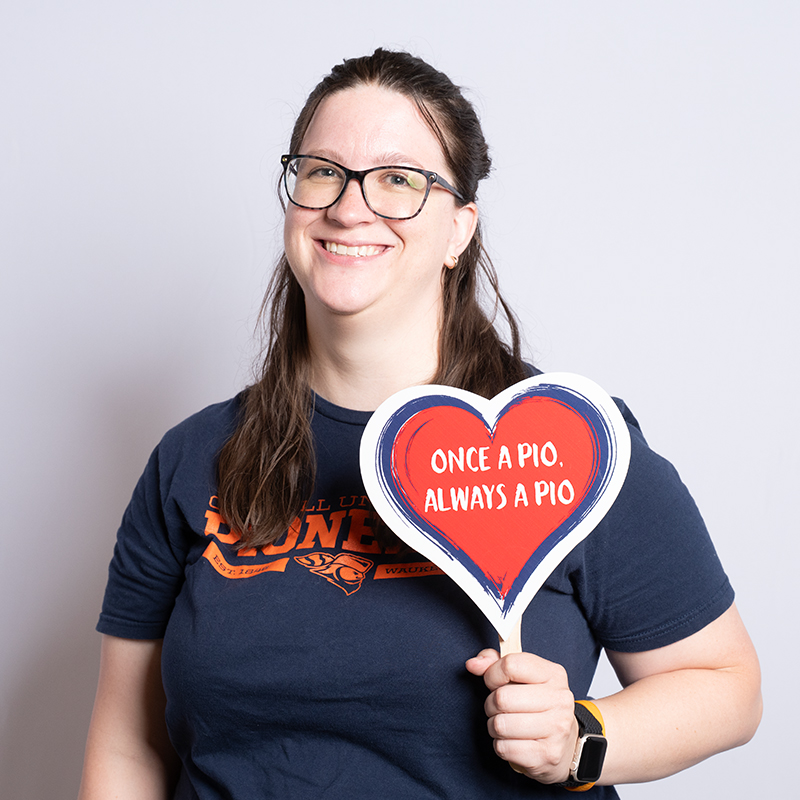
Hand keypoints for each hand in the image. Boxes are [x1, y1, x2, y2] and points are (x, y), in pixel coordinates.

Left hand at [465, 649, 578, 783]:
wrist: (565, 744)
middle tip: (499, 708)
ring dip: (494, 726)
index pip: (511, 665)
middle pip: (502, 698)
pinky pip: (505, 748)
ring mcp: (556, 729)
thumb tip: (473, 664)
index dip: (492, 675)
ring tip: (505, 725)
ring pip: (500, 724)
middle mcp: (559, 699)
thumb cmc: (537, 705)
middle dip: (491, 704)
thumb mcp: (521, 677)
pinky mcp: (548, 755)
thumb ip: (494, 663)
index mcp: (553, 674)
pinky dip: (501, 745)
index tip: (494, 683)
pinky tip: (513, 741)